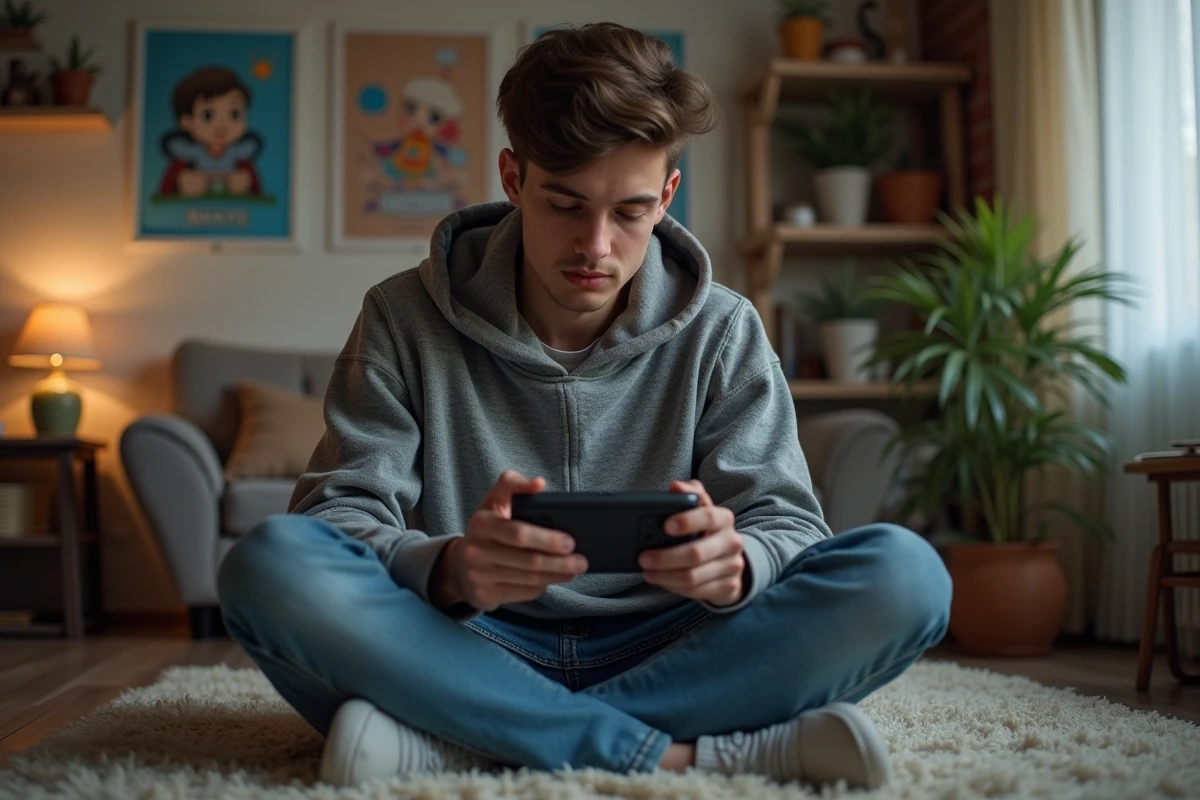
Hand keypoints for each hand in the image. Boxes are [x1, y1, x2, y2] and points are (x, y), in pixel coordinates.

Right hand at [434, 471, 587, 611]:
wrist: (459, 565)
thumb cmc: (487, 529)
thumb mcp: (494, 501)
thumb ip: (512, 484)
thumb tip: (538, 483)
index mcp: (482, 523)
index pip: (519, 533)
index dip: (547, 539)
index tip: (570, 541)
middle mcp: (476, 550)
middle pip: (528, 560)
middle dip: (560, 562)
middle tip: (581, 560)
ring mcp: (479, 576)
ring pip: (529, 579)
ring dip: (556, 575)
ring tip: (574, 569)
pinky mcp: (484, 596)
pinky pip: (523, 593)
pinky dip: (542, 586)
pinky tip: (553, 578)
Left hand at [639, 479, 745, 606]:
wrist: (729, 559)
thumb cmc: (705, 530)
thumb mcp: (699, 509)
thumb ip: (689, 493)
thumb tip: (676, 486)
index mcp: (724, 518)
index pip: (708, 517)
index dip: (687, 521)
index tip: (665, 526)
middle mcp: (732, 542)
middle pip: (696, 553)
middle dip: (665, 557)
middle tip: (643, 558)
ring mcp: (732, 566)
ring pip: (693, 577)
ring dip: (665, 576)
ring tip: (647, 572)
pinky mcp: (729, 587)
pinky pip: (697, 592)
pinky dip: (675, 588)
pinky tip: (662, 581)